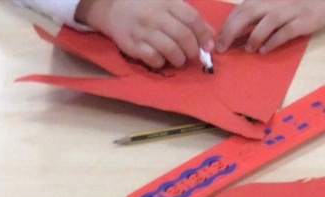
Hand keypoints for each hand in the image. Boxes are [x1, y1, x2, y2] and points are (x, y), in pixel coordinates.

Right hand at [76, 0, 214, 68]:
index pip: (192, 19)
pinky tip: (162, 61)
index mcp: (168, 3)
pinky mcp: (132, 45)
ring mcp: (144, 31)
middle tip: (192, 56)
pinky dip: (161, 63)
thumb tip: (210, 35)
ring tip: (179, 61)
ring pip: (170, 49)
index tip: (208, 46)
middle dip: (192, 50)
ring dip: (179, 59)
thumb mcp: (168, 4)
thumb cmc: (146, 6)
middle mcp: (156, 16)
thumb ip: (188, 17)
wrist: (114, 8)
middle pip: (183, 36)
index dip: (203, 34)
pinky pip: (152, 58)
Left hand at [216, 0, 324, 52]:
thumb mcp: (273, 4)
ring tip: (248, 49)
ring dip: (254, 37)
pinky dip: (273, 41)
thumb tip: (233, 35)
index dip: (227, 24)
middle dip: (231, 31)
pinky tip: (265, 50)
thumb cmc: (296, 4)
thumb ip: (256, 16)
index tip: (217, 40)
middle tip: (222, 48)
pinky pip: (286, 31)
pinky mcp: (304, 20)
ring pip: (267, 21)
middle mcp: (276, 1)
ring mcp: (291, 9)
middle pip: (249, 13)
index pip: (241, 9)